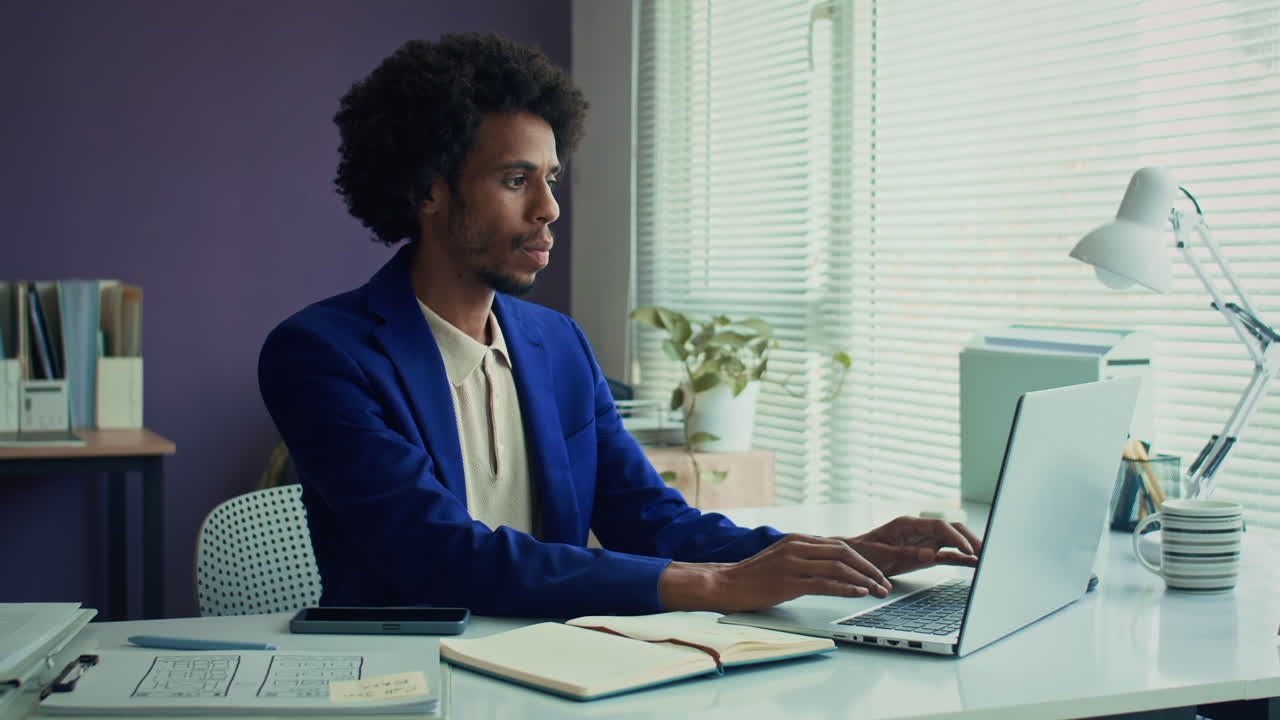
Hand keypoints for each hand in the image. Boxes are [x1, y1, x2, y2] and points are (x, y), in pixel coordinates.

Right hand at [658, 534, 892, 613]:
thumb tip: (829, 566)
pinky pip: (825, 583)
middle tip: (884, 585)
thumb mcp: (781, 559)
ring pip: (838, 567)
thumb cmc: (753, 576)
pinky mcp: (789, 581)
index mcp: (797, 540)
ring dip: (863, 580)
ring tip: (878, 592)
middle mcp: (797, 547)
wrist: (725, 583)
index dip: (863, 560)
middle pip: (845, 554)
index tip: (876, 575)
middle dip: (869, 569)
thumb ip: (803, 557)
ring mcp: (793, 563)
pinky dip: (846, 588)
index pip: (839, 546)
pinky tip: (859, 593)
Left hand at [837, 516, 982, 576]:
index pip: (939, 526)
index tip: (967, 550)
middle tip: (985, 552)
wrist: (852, 557)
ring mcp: (923, 541)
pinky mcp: (924, 553)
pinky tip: (974, 563)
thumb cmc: (863, 553)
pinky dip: (960, 558)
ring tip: (986, 558)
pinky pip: (946, 554)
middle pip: (950, 529)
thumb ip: (906, 554)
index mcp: (907, 524)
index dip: (955, 537)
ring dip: (969, 548)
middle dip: (969, 539)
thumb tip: (931, 554)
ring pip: (952, 541)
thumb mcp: (882, 555)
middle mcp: (919, 530)